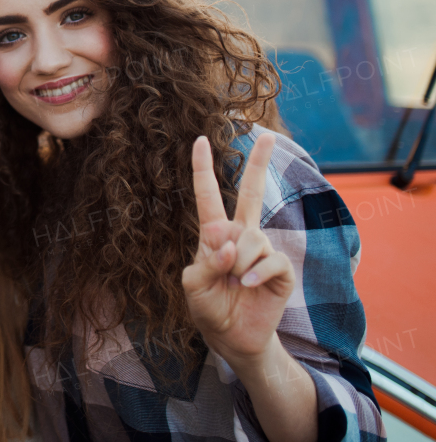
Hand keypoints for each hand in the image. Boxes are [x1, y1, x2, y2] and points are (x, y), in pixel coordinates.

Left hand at [182, 133, 294, 366]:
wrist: (231, 338)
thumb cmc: (208, 308)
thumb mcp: (194, 285)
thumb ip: (208, 261)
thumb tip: (232, 244)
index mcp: (214, 234)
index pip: (208, 195)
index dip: (203, 169)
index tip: (199, 140)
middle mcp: (240, 235)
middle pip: (252, 193)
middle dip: (259, 164)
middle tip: (268, 135)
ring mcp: (262, 250)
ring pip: (254, 239)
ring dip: (240, 263)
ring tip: (235, 283)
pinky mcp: (280, 269)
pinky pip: (270, 260)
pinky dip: (256, 274)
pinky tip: (247, 286)